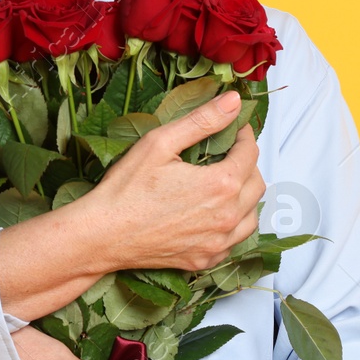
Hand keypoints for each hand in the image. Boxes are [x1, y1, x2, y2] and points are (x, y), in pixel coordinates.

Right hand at [66, 88, 265, 272]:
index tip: (234, 128)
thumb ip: (202, 120)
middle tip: (228, 153)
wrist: (102, 235)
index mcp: (220, 185)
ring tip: (225, 183)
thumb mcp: (161, 142)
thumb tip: (232, 101)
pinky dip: (233, 225)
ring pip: (251, 215)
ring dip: (245, 196)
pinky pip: (235, 241)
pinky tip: (215, 214)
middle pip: (256, 184)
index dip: (243, 136)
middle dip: (247, 164)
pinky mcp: (205, 259)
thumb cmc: (125, 190)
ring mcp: (217, 243)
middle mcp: (225, 217)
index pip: (249, 154)